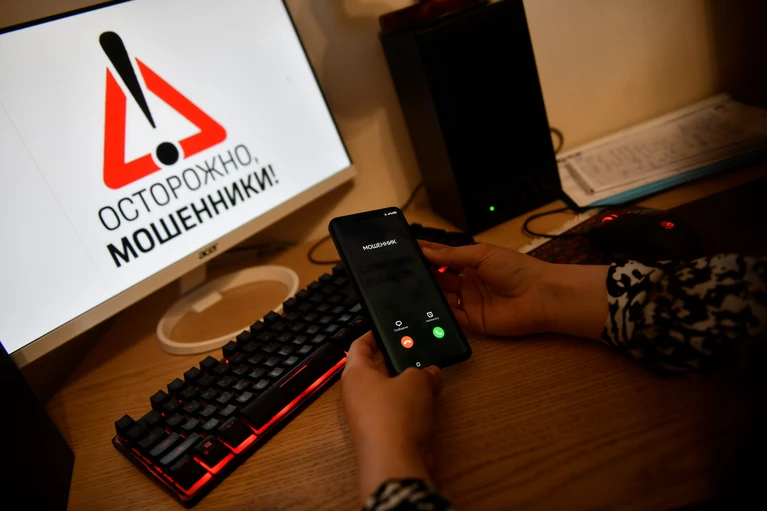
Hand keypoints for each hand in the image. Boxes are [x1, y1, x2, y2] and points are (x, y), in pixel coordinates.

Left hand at [342, 332, 442, 501]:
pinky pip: (394, 411)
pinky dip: (409, 405)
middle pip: (375, 368)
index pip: (359, 344)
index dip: (372, 334)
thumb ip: (425, 371)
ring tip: (429, 377)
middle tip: (416, 352)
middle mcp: (355, 394)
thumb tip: (431, 373)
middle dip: (397, 361)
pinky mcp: (379, 433)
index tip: (385, 328)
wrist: (395, 462)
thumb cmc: (396, 416)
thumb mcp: (417, 381)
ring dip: (406, 385)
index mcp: (355, 374)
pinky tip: (428, 402)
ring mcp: (366, 416)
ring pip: (387, 391)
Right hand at [420, 241, 608, 339]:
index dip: (426, 255)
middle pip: (439, 278)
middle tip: (402, 273)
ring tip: (409, 288)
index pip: (443, 257)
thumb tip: (426, 250)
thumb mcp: (481, 254)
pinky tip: (426, 307)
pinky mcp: (473, 321)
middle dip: (423, 275)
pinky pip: (451, 317)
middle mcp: (468, 282)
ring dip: (429, 293)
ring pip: (442, 297)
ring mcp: (470, 302)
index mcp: (472, 262)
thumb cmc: (515, 269)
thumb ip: (452, 255)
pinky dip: (439, 313)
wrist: (539, 295)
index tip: (405, 251)